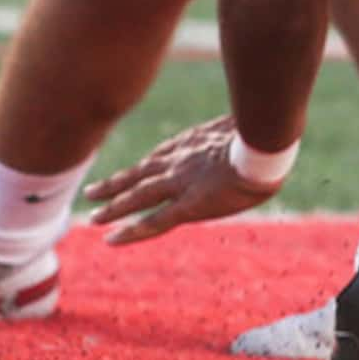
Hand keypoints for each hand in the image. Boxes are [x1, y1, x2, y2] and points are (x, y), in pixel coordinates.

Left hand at [86, 116, 285, 245]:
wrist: (265, 148)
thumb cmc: (265, 132)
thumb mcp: (249, 123)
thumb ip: (242, 126)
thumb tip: (260, 119)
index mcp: (193, 143)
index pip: (162, 156)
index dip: (144, 166)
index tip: (133, 172)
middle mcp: (179, 162)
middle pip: (140, 174)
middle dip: (116, 184)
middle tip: (92, 192)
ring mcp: (180, 183)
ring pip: (138, 197)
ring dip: (113, 207)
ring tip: (93, 218)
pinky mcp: (188, 206)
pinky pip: (154, 221)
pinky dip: (131, 231)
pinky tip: (112, 239)